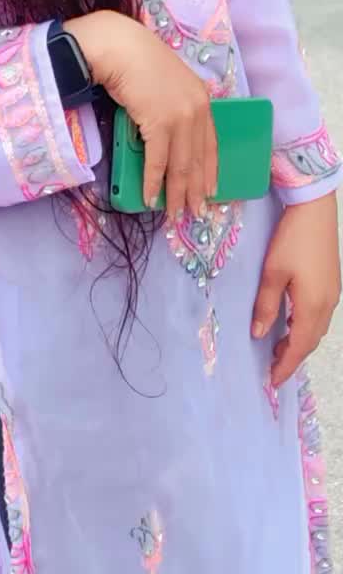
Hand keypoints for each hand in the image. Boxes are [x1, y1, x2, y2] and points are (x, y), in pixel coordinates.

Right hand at [65, 10, 217, 221]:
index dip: (210, 171)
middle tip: (194, 213)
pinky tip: (151, 198)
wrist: (120, 47)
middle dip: (195, 190)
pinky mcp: (160, 123)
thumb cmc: (137, 62)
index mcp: (202, 99)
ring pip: (181, 165)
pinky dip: (154, 182)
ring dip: (176, 194)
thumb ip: (174, 107)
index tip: (209, 191)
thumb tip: (168, 135)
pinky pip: (158, 161)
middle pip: (198, 159)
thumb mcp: (167, 84)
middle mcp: (197, 109)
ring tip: (173, 215)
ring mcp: (180, 117)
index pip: (211, 144)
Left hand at [252, 192, 340, 385]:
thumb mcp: (273, 273)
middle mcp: (326, 305)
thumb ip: (266, 305)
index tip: (272, 381)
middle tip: (272, 368)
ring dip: (299, 342)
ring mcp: (332, 293)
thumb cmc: (292, 240)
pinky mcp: (331, 282)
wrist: (315, 210)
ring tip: (279, 349)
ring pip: (316, 328)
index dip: (285, 366)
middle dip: (292, 357)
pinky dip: (305, 326)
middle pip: (310, 341)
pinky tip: (291, 322)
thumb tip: (258, 333)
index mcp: (312, 306)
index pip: (299, 347)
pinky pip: (319, 315)